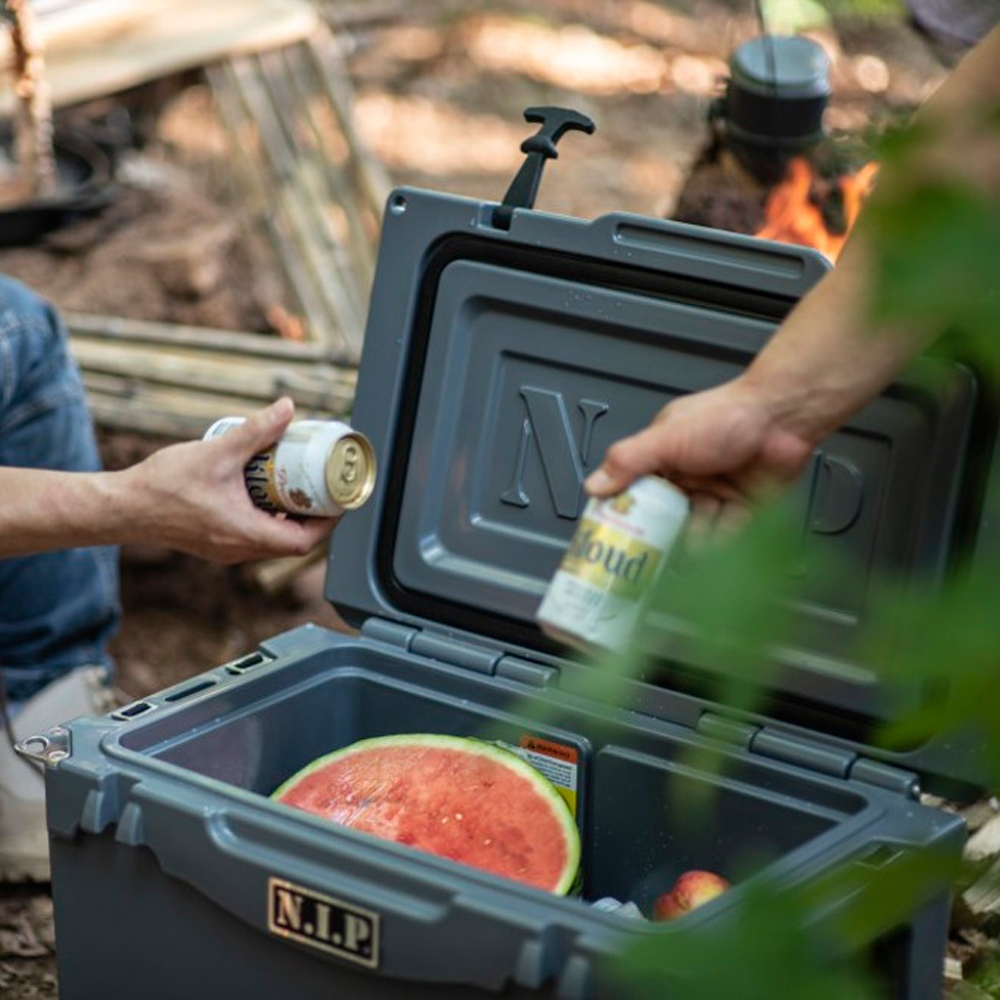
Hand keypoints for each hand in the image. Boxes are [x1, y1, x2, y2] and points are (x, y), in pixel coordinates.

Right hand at [118, 398, 338, 563]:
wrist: (122, 507)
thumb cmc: (162, 486)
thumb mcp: (217, 452)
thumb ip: (256, 430)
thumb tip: (288, 409)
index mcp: (246, 534)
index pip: (304, 542)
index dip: (328, 522)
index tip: (339, 501)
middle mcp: (239, 549)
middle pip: (293, 543)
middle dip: (313, 516)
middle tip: (323, 488)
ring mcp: (227, 550)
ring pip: (273, 540)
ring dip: (289, 516)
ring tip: (299, 485)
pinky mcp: (216, 544)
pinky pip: (254, 535)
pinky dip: (267, 517)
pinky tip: (265, 491)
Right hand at [584, 377, 814, 535]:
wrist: (784, 417)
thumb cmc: (728, 415)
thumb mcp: (666, 438)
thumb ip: (628, 461)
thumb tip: (593, 485)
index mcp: (664, 456)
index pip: (636, 492)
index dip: (626, 515)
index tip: (616, 537)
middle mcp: (688, 476)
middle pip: (666, 517)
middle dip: (659, 536)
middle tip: (650, 557)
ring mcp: (716, 492)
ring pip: (695, 529)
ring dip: (691, 541)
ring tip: (686, 553)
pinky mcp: (744, 507)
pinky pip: (726, 533)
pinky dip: (720, 542)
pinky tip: (715, 546)